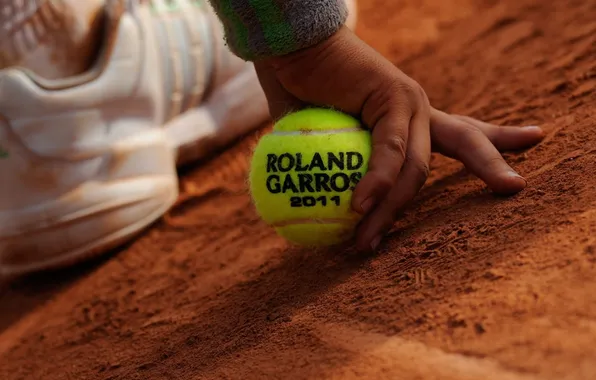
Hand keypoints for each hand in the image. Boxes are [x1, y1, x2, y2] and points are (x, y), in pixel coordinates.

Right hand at [255, 27, 543, 251]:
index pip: (457, 134)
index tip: (532, 140)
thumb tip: (322, 219)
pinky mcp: (394, 95)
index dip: (493, 144)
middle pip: (465, 140)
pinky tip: (360, 206)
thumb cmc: (301, 94)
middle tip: (516, 188)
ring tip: (364, 241)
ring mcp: (409, 101)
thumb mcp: (319, 140)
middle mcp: (416, 109)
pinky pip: (390, 151)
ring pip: (417, 167)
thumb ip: (329, 174)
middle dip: (491, 165)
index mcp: (408, 118)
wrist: (290, 49)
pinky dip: (376, 181)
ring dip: (390, 209)